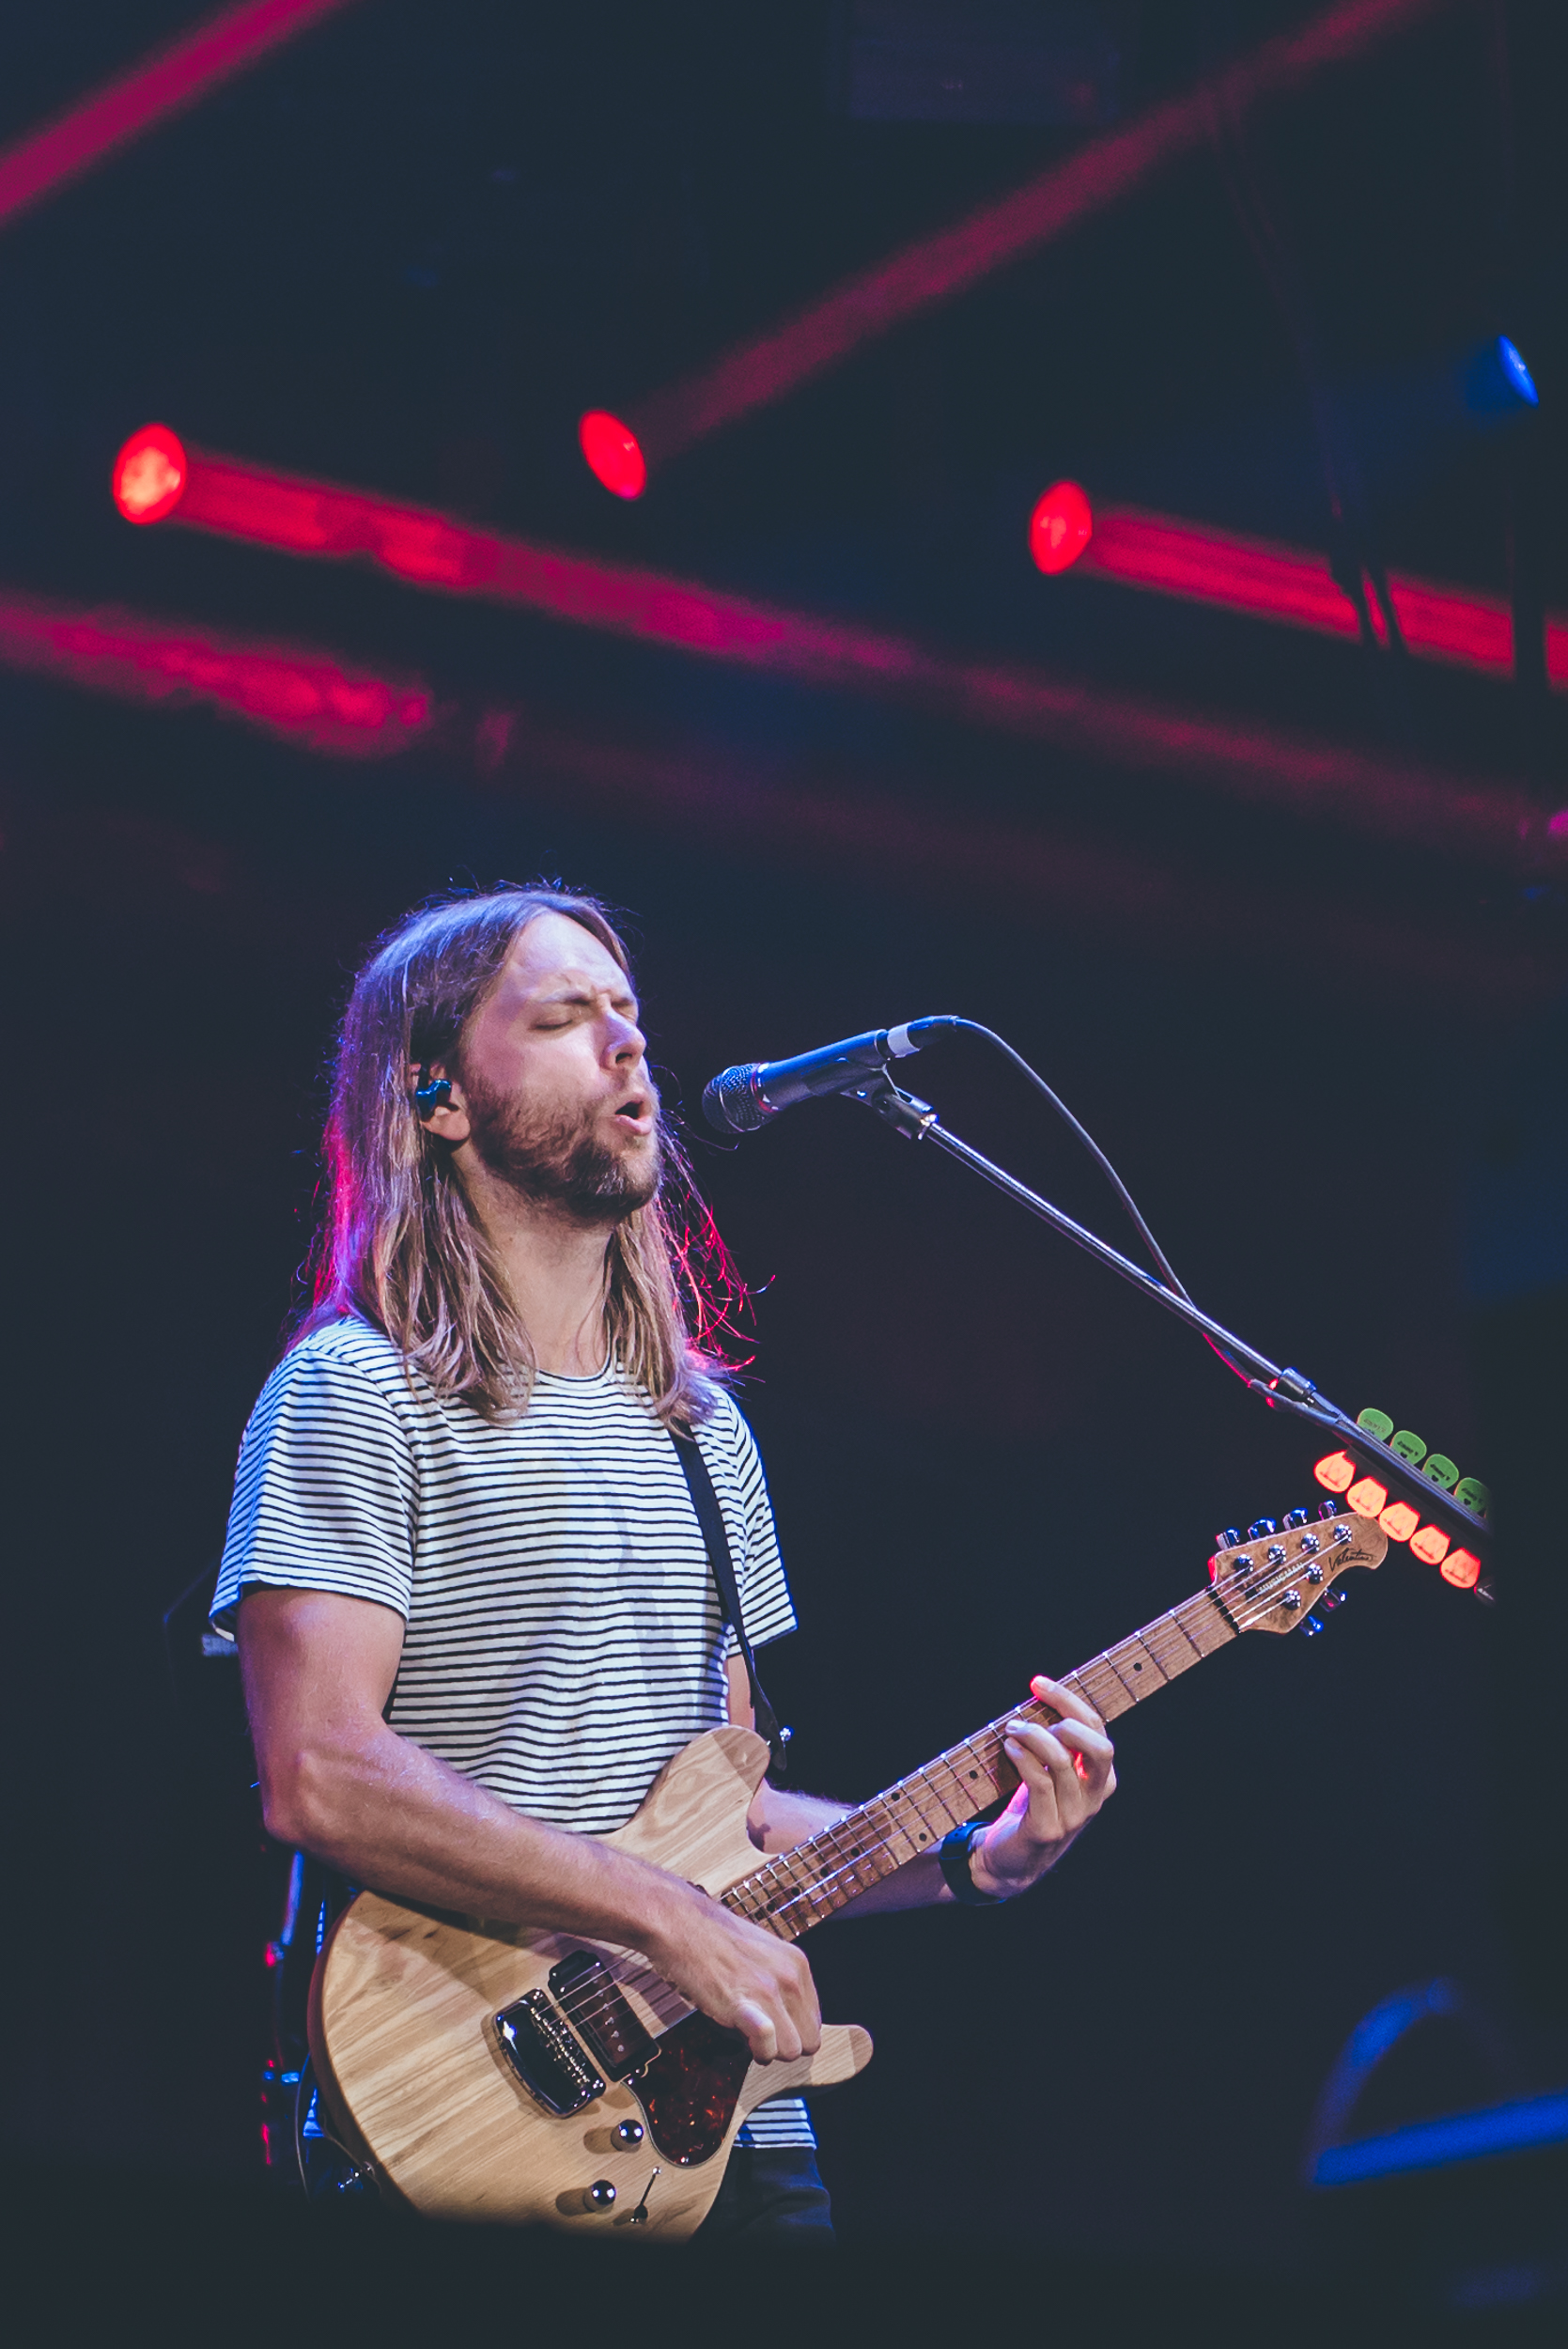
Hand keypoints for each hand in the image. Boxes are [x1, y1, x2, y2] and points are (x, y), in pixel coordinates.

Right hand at [643, 1884, 821, 2063]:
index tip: (774, 2030)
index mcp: (797, 1963)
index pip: (815, 2022)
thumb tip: (785, 2016)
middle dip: (784, 2047)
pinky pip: (767, 2040)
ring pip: (791, 2051)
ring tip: (747, 2036)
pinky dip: (758, 2049)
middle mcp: (789, 1976)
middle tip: (760, 2038)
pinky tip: (743, 2038)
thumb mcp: (762, 1952)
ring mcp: (768, 1990)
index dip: (792, 2032)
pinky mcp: (743, 2003)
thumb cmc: (712, 1937)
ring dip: (768, 2052)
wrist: (679, 1922)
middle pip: (809, 2041)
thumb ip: (779, 1980)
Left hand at [968, 1674, 1115, 1899]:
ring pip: (1062, 1761)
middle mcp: (1094, 1799)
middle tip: (1032, 1712)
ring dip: (1033, 1735)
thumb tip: (1040, 1697)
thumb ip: (1057, 1745)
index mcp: (1100, 1780)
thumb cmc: (1031, 1809)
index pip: (1097, 1730)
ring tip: (1011, 1729)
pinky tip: (1010, 1747)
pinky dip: (1023, 1757)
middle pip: (1098, 1747)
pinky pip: (1040, 1782)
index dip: (1069, 1700)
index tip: (1038, 1683)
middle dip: (1066, 1717)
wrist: (1010, 1863)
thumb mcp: (1051, 1775)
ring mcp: (1073, 1817)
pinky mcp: (1047, 1829)